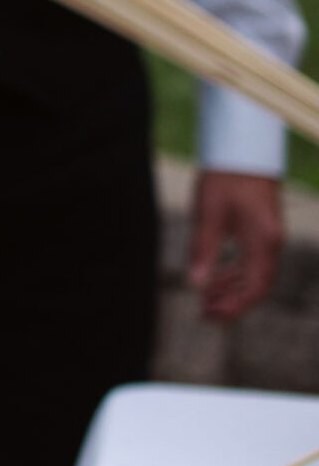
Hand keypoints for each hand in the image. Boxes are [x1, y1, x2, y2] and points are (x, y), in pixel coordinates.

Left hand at [189, 169, 283, 322]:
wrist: (241, 149)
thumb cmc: (225, 177)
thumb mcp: (209, 213)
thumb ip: (203, 250)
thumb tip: (195, 284)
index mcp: (263, 242)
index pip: (255, 288)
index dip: (234, 307)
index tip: (210, 317)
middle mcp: (271, 243)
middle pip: (255, 285)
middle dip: (230, 301)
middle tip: (203, 314)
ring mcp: (267, 236)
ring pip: (252, 274)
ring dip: (230, 288)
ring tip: (204, 300)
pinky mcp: (259, 229)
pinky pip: (249, 260)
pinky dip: (233, 271)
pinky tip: (214, 277)